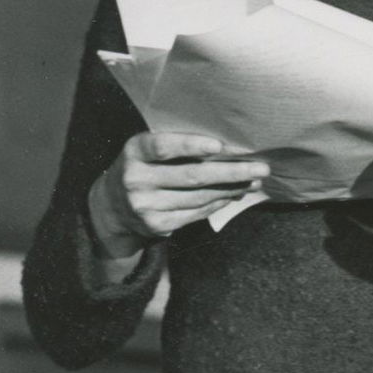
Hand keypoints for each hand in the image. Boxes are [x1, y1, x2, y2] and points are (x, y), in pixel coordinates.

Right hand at [88, 131, 270, 259]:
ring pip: (198, 198)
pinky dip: (218, 203)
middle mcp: (136, 180)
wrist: (111, 207)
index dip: (192, 146)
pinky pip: (195, 214)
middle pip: (190, 176)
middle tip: (261, 168)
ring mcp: (146, 207)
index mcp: (134, 152)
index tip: (221, 145)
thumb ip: (174, 146)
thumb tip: (225, 146)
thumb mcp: (145, 150)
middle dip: (230, 172)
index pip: (163, 147)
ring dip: (231, 189)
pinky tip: (233, 194)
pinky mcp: (157, 226)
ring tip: (253, 180)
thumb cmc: (142, 167)